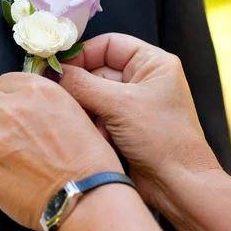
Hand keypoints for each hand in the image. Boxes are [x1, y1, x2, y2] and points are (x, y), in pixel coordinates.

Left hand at [0, 72, 121, 230]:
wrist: (88, 198)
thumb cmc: (90, 164)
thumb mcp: (74, 112)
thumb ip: (43, 102)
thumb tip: (26, 105)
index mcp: (37, 92)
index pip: (3, 82)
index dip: (6, 97)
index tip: (10, 107)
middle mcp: (11, 111)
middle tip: (3, 131)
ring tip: (5, 156)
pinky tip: (4, 175)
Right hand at [60, 33, 221, 205]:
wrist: (180, 185)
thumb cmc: (162, 138)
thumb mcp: (119, 105)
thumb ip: (81, 84)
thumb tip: (50, 73)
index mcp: (152, 62)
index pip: (108, 44)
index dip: (81, 54)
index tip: (55, 66)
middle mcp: (143, 79)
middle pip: (97, 71)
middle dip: (79, 86)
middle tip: (56, 95)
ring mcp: (134, 105)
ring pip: (93, 96)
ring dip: (85, 108)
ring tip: (80, 120)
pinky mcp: (125, 127)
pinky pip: (97, 116)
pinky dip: (91, 125)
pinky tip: (95, 138)